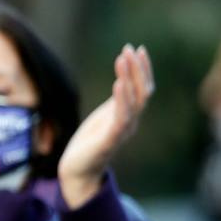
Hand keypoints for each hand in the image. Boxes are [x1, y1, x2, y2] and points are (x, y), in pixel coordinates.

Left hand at [58, 44, 154, 207]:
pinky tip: (119, 83)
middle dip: (138, 69)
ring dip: (130, 78)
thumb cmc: (89, 145)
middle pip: (143, 91)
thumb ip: (116, 103)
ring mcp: (122, 131)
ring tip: (123, 58)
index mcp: (128, 116)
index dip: (142, 69)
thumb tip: (123, 81)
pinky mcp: (110, 140)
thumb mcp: (104, 117)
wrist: (77, 172)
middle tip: (130, 49)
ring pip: (134, 101)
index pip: (143, 88)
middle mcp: (130, 122)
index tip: (138, 48)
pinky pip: (121, 117)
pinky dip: (123, 99)